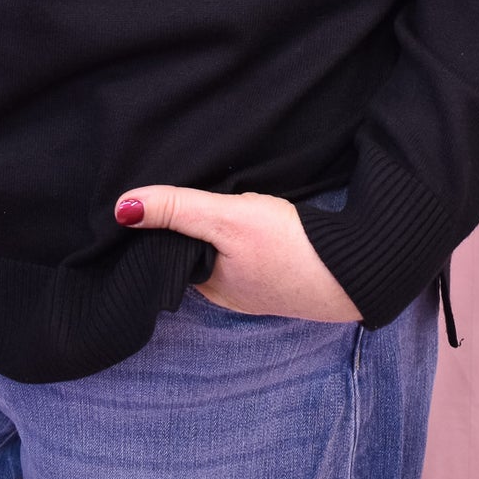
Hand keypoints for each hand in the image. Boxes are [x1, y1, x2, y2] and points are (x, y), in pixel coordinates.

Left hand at [114, 185, 363, 321]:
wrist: (357, 270)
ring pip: (225, 247)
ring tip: (229, 195)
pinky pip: (252, 248)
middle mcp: (228, 291)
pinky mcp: (282, 272)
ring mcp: (257, 284)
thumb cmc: (290, 248)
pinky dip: (250, 230)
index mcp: (207, 285)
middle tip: (201, 186)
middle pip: (197, 247)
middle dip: (195, 220)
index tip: (162, 192)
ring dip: (224, 224)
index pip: (168, 249)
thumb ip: (178, 209)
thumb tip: (122, 208)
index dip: (163, 220)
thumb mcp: (227, 218)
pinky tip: (259, 213)